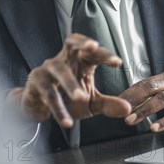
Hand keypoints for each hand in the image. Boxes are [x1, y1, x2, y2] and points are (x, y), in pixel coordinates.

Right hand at [7, 33, 131, 127]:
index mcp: (79, 61)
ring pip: (59, 71)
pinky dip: (58, 108)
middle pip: (71, 43)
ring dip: (70, 83)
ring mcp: (47, 70)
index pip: (91, 51)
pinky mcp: (36, 83)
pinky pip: (48, 94)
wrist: (39, 108)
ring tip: (81, 97)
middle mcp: (63, 60)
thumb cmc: (66, 98)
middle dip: (82, 43)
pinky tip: (67, 121)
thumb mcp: (91, 102)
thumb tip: (127, 109)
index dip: (103, 53)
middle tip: (93, 47)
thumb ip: (108, 104)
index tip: (117, 62)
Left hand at [122, 69, 163, 131]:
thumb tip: (136, 100)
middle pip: (150, 88)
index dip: (130, 92)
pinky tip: (154, 127)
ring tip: (133, 120)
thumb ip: (159, 92)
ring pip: (162, 100)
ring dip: (144, 111)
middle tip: (122, 111)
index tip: (118, 101)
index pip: (145, 82)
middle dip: (133, 100)